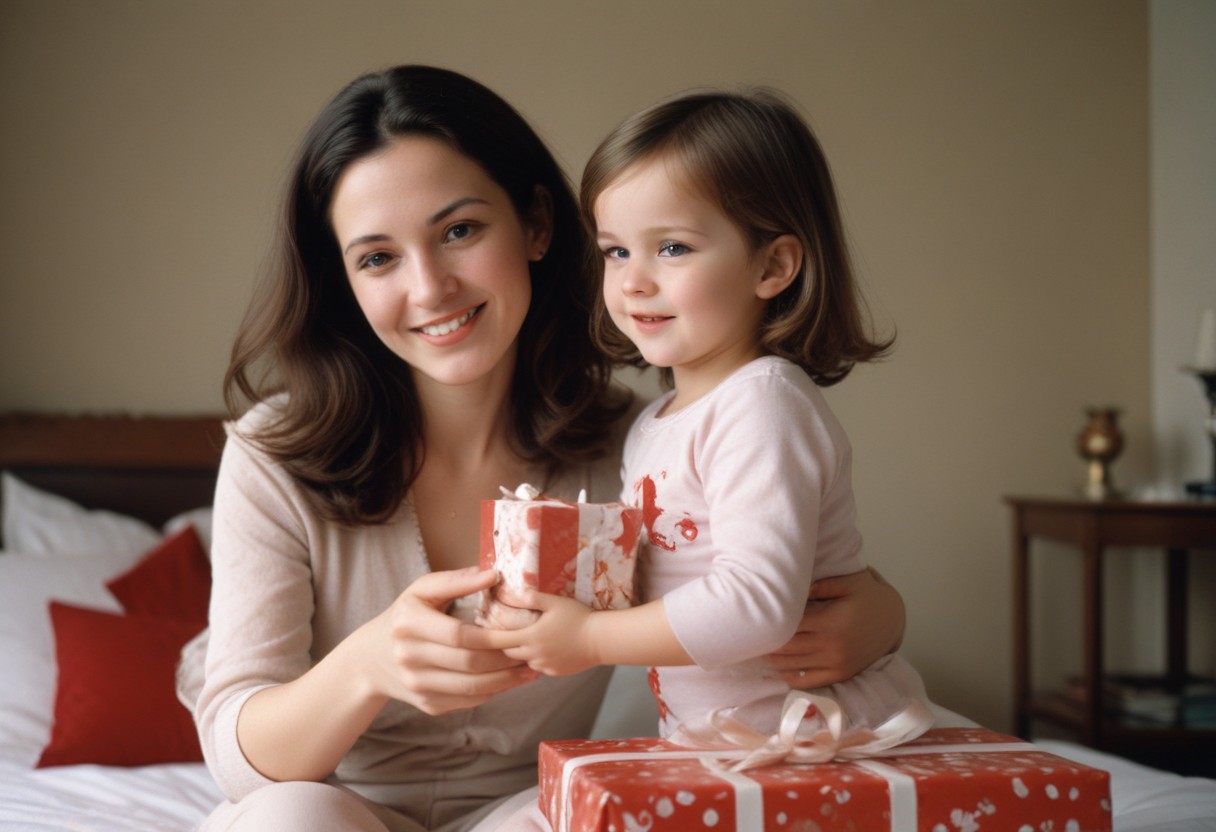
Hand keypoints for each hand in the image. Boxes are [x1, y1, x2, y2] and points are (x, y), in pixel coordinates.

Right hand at [362, 567, 538, 714]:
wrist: (371, 658)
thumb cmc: (406, 616)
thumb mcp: (421, 590)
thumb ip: (456, 580)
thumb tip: (493, 575)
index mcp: (408, 622)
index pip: (460, 634)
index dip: (494, 635)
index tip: (522, 629)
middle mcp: (408, 657)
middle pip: (469, 663)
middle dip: (506, 659)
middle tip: (532, 650)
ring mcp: (416, 685)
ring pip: (471, 688)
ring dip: (506, 680)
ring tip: (529, 668)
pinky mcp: (426, 704)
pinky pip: (467, 701)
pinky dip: (493, 692)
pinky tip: (510, 680)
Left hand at [482, 590, 598, 676]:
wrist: (601, 639)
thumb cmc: (578, 617)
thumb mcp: (555, 602)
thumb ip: (533, 598)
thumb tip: (513, 593)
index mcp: (531, 637)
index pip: (500, 641)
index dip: (489, 636)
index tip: (482, 631)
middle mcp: (535, 655)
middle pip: (509, 653)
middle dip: (506, 644)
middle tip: (508, 632)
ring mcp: (545, 666)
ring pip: (524, 662)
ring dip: (523, 653)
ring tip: (530, 640)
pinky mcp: (555, 673)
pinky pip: (540, 667)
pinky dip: (539, 660)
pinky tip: (548, 649)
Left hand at [768, 567, 905, 689]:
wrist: (895, 620)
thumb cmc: (869, 597)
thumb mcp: (849, 582)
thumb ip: (820, 585)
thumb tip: (793, 588)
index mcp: (831, 622)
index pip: (789, 626)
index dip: (771, 623)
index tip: (758, 616)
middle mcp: (831, 647)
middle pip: (786, 648)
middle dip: (767, 642)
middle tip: (751, 633)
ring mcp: (835, 664)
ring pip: (792, 666)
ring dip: (773, 659)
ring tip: (760, 647)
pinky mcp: (839, 675)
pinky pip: (806, 682)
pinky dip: (788, 675)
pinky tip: (779, 665)